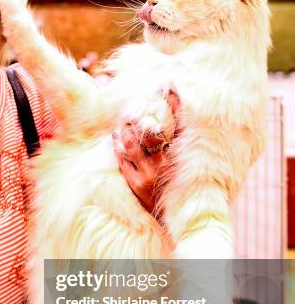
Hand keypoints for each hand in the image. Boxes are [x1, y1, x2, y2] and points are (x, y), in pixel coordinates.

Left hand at [113, 89, 180, 214]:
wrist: (173, 217)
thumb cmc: (180, 186)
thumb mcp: (186, 163)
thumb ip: (181, 142)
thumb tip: (177, 117)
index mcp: (181, 156)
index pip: (178, 124)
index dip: (174, 104)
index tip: (169, 85)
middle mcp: (167, 163)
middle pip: (151, 130)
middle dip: (141, 114)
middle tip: (135, 104)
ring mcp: (150, 173)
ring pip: (132, 142)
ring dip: (126, 128)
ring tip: (124, 120)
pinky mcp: (136, 183)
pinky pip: (123, 158)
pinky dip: (118, 144)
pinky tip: (116, 135)